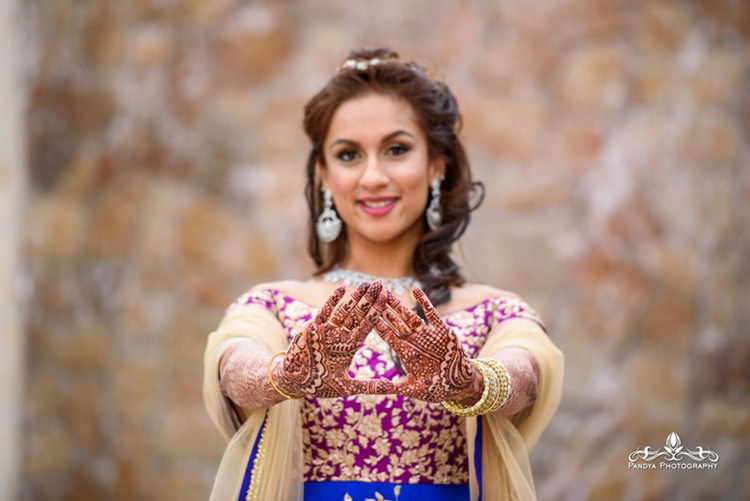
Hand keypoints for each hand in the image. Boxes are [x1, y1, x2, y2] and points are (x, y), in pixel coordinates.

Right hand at [273, 281, 390, 397]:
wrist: (295, 381)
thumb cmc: (320, 385)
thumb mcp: (347, 387)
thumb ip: (369, 386)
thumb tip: (392, 388)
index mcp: (349, 347)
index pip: (366, 327)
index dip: (376, 314)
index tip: (387, 300)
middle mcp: (340, 336)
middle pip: (357, 315)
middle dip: (369, 300)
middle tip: (380, 284)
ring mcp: (327, 330)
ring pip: (343, 311)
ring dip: (354, 297)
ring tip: (365, 284)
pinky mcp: (313, 327)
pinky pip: (324, 312)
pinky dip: (332, 301)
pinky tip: (342, 289)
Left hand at [373, 287, 478, 402]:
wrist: (457, 385)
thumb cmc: (434, 388)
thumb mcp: (411, 388)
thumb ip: (391, 387)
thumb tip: (371, 389)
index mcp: (406, 352)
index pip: (387, 335)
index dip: (376, 324)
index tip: (364, 313)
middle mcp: (414, 341)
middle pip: (395, 322)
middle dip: (383, 309)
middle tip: (370, 295)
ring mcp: (427, 335)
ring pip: (409, 316)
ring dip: (398, 304)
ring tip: (386, 292)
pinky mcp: (442, 331)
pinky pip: (431, 314)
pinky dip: (424, 301)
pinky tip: (414, 289)